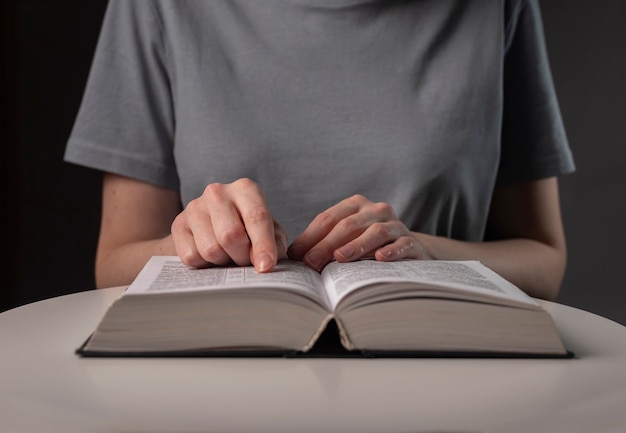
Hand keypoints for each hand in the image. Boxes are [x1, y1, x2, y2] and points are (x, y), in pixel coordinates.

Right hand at [171, 178, 286, 271]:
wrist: (213, 228)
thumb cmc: (249, 230)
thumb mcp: (270, 232)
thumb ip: (275, 244)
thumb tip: (265, 263)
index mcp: (246, 189)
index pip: (257, 217)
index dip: (263, 245)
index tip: (266, 267)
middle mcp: (218, 192)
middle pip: (231, 235)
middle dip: (242, 257)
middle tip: (245, 261)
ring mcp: (195, 207)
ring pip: (211, 250)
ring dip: (223, 262)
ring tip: (228, 255)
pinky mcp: (178, 224)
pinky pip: (192, 257)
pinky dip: (204, 265)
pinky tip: (210, 256)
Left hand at [288, 194, 430, 270]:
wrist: (408, 249)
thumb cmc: (367, 244)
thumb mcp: (344, 239)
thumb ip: (321, 242)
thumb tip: (293, 255)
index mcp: (356, 205)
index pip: (329, 218)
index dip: (311, 236)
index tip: (297, 255)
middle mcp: (376, 210)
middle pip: (349, 225)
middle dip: (328, 244)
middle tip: (312, 262)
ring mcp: (396, 225)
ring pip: (375, 232)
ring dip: (356, 246)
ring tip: (340, 258)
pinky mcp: (411, 241)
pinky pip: (402, 244)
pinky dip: (391, 250)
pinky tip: (379, 258)